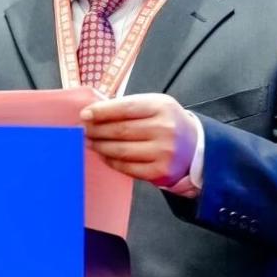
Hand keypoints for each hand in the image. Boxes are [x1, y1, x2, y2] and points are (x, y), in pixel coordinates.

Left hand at [80, 93, 197, 187]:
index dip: (102, 111)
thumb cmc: (167, 122)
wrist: (196, 147)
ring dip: (99, 146)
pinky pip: (127, 167)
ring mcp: (164, 152)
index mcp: (162, 107)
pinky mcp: (160, 171)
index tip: (84, 114)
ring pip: (121, 150)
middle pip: (120, 130)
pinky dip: (111, 161)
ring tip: (88, 142)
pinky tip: (103, 155)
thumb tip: (93, 112)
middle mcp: (165, 129)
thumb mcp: (155, 106)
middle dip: (96, 130)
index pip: (126, 108)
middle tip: (81, 130)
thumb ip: (128, 107)